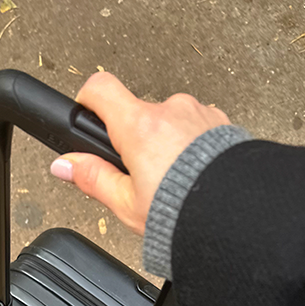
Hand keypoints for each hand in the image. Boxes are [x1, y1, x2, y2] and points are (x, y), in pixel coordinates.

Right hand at [51, 70, 231, 235]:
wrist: (240, 216)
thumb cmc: (187, 214)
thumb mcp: (128, 204)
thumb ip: (93, 179)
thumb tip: (64, 165)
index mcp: (140, 127)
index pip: (100, 88)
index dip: (89, 101)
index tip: (90, 117)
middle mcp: (170, 111)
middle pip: (138, 113)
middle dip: (137, 140)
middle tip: (144, 176)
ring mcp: (199, 113)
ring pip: (171, 122)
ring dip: (169, 143)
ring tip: (176, 180)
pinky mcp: (221, 123)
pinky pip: (198, 127)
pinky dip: (194, 146)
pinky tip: (198, 174)